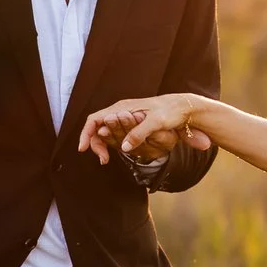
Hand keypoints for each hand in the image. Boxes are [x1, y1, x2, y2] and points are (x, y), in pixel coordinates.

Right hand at [79, 94, 214, 163]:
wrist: (183, 107)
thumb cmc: (170, 111)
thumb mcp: (156, 122)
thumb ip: (139, 133)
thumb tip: (124, 147)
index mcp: (122, 107)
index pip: (94, 119)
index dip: (86, 133)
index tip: (83, 148)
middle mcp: (119, 111)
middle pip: (96, 127)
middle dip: (94, 143)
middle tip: (103, 160)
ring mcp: (124, 117)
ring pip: (104, 131)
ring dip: (101, 145)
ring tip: (105, 160)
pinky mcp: (130, 124)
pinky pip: (113, 134)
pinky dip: (110, 144)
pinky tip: (113, 153)